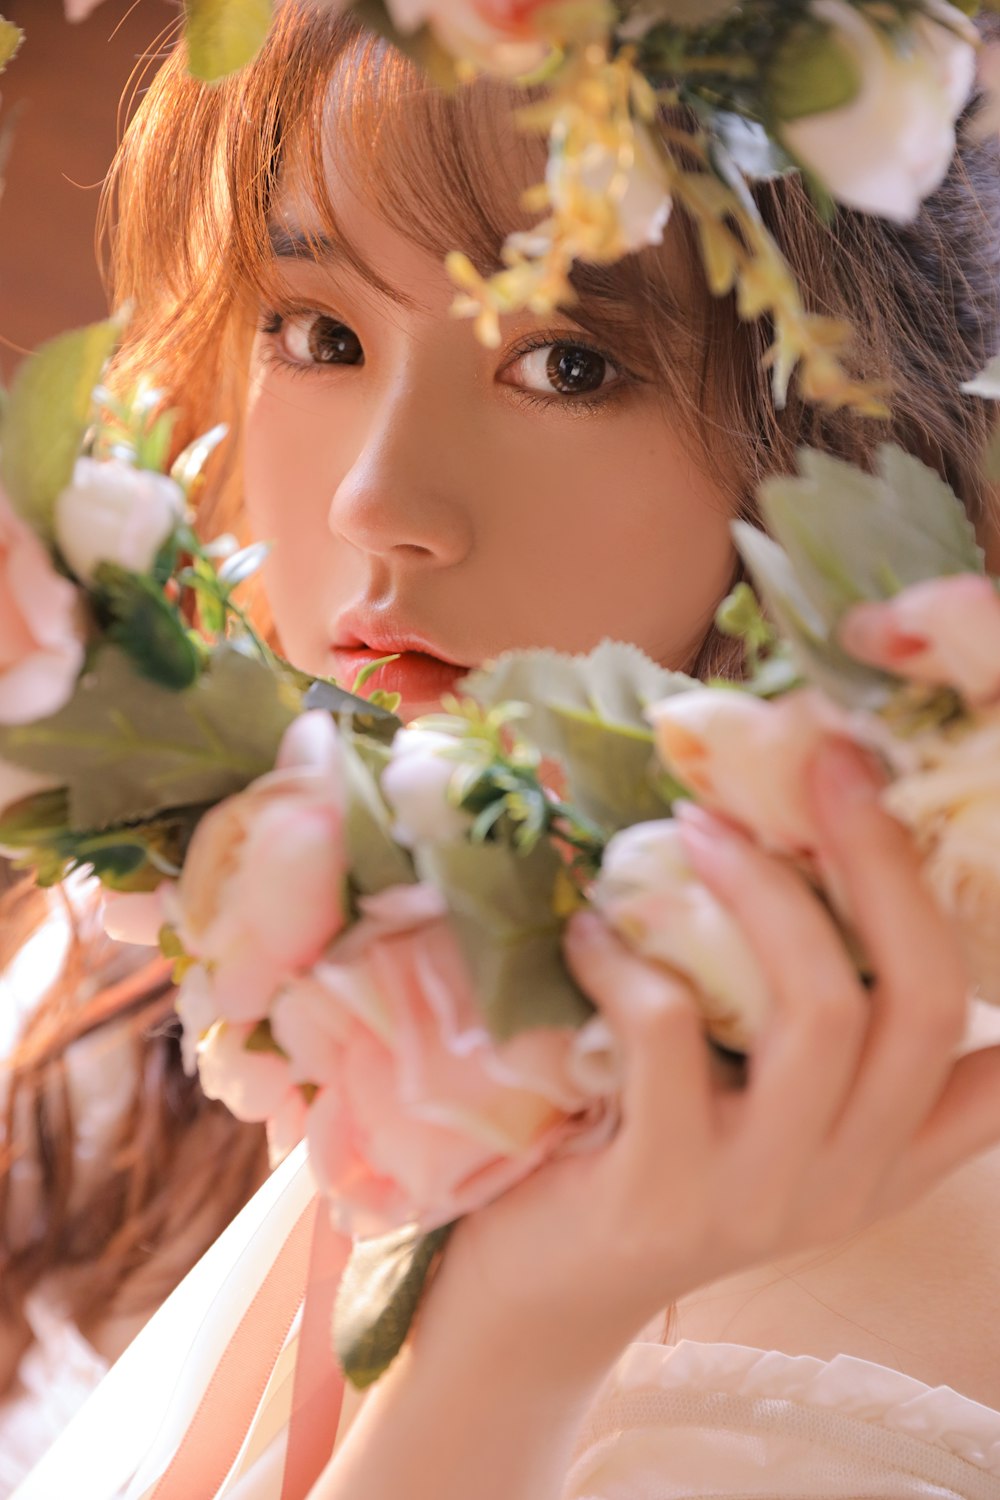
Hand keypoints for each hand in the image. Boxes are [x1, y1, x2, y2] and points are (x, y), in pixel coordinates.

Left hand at [431, 740, 999, 1380]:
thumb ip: (799, 1021)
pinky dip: (631, 963)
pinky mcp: (659, 1195)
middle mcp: (847, 1180)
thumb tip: (798, 853)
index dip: (989, 944)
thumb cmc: (650, 1157)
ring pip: (820, 1016)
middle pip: (924, 1001)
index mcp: (886, 1152)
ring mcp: (759, 1195)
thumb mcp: (756, 1105)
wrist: (542, 1294)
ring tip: (693, 827)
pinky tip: (588, 934)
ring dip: (760, 895)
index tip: (944, 825)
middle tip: (826, 763)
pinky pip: (668, 1037)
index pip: (995, 1060)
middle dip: (882, 860)